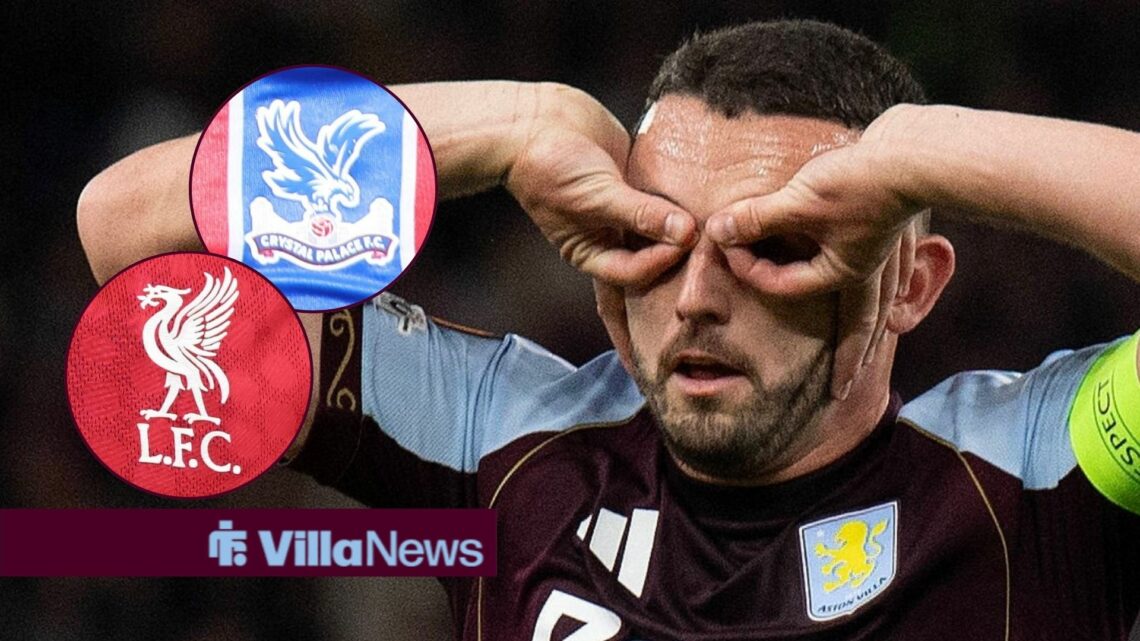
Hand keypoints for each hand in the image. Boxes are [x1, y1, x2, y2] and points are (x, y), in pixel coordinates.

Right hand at [506, 84, 696, 284]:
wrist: (534, 120)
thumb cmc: (550, 167)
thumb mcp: (596, 196)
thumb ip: (641, 215)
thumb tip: (686, 233)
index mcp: (592, 252)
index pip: (633, 273)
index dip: (660, 262)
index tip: (685, 240)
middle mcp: (610, 235)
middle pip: (652, 257)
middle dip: (678, 258)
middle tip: (712, 256)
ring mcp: (625, 207)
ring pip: (662, 226)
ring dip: (684, 226)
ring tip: (716, 228)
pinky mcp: (636, 179)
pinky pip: (664, 195)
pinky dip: (681, 196)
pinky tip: (706, 194)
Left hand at [705, 117, 923, 398]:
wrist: (919, 152)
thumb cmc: (861, 180)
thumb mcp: (799, 201)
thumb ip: (757, 218)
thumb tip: (718, 230)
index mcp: (845, 274)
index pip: (784, 285)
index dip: (751, 268)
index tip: (728, 243)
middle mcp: (871, 272)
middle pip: (862, 326)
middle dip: (851, 358)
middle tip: (843, 388)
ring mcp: (889, 252)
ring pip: (882, 302)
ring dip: (874, 328)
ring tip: (872, 348)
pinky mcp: (895, 227)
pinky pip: (892, 274)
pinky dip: (890, 290)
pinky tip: (893, 293)